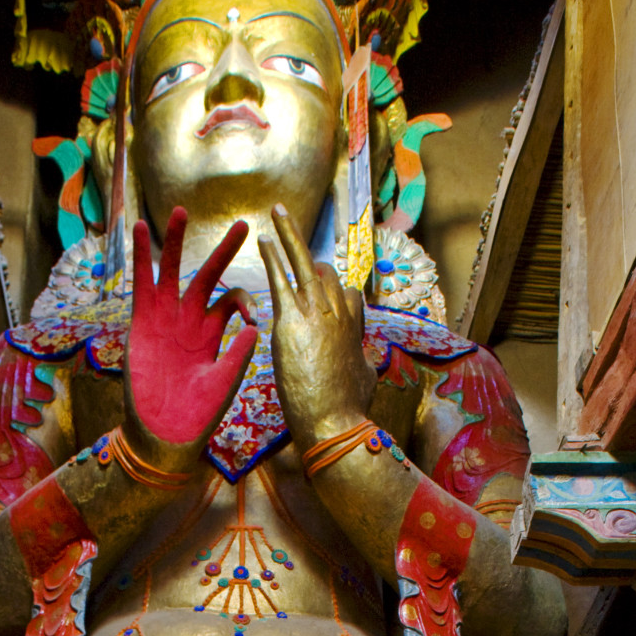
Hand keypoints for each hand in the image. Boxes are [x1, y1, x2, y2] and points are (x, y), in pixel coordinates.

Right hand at [124, 207, 257, 467]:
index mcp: (214, 333)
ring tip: (180, 212)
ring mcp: (165, 319)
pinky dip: (142, 258)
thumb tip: (256, 326)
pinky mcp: (143, 322)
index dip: (246, 299)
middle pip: (207, 275)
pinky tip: (141, 231)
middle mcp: (190, 320)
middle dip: (222, 251)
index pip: (232, 299)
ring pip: (171, 271)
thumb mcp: (226, 382)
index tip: (254, 315)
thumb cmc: (198, 414)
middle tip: (242, 226)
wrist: (166, 434)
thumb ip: (238, 354)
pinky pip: (142, 284)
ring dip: (174, 243)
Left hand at [258, 204, 373, 448]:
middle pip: (327, 272)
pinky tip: (263, 238)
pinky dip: (273, 256)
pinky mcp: (292, 322)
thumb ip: (365, 362)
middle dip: (308, 256)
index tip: (320, 291)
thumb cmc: (350, 409)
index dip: (334, 292)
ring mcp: (316, 315)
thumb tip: (372, 360)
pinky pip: (282, 279)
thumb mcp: (366, 379)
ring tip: (277, 211)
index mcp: (354, 328)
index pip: (347, 293)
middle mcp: (338, 315)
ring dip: (289, 235)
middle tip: (289, 231)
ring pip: (305, 263)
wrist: (334, 423)